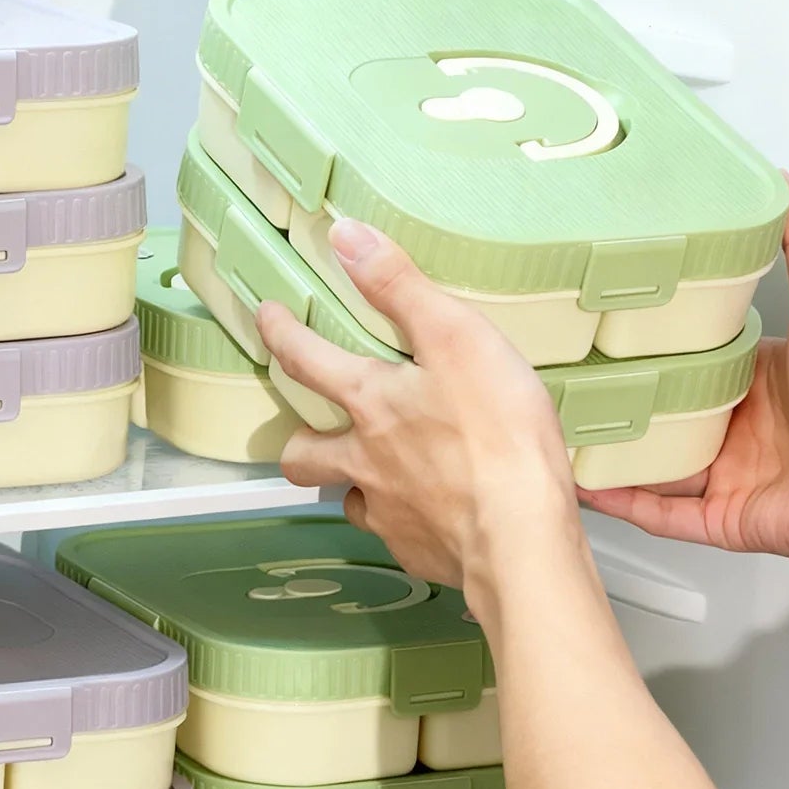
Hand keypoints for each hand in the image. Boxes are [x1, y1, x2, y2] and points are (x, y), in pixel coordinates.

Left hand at [257, 218, 581, 599]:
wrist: (521, 538)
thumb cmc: (496, 435)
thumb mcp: (456, 336)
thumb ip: (400, 286)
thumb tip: (346, 238)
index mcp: (370, 402)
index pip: (305, 360)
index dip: (281, 334)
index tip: (267, 317)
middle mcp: (365, 460)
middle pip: (303, 452)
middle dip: (299, 439)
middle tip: (314, 428)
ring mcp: (389, 512)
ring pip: (348, 499)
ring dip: (353, 485)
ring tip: (377, 474)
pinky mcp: (420, 551)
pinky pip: (397, 535)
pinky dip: (405, 523)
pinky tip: (430, 514)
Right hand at [582, 180, 788, 568]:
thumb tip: (786, 190)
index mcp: (755, 384)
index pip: (689, 360)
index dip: (649, 345)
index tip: (609, 325)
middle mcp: (737, 430)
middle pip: (661, 412)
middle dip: (617, 399)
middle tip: (571, 377)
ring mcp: (724, 476)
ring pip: (649, 464)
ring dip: (607, 451)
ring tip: (563, 429)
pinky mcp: (715, 519)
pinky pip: (655, 513)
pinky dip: (617, 502)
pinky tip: (584, 485)